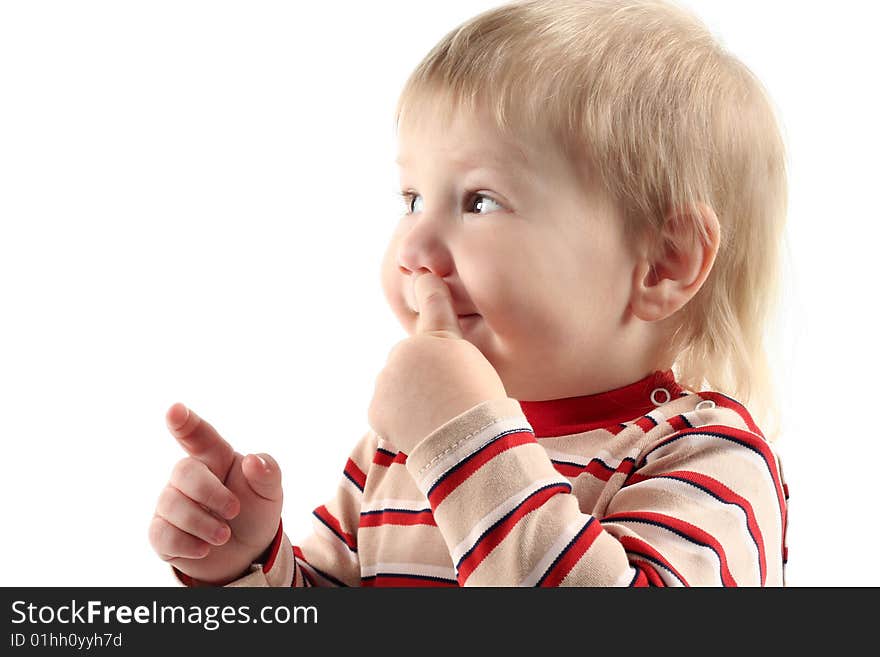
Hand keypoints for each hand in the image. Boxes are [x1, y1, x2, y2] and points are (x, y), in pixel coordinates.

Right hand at [148, 404, 283, 584]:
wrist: (247, 553)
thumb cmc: (255, 511)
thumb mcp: (270, 492)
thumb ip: (267, 472)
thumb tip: (253, 461)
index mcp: (215, 457)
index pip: (197, 434)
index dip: (185, 421)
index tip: (175, 410)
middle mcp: (189, 475)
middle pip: (184, 472)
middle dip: (210, 494)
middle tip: (234, 511)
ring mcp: (171, 502)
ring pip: (171, 505)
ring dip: (204, 524)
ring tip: (224, 536)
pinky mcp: (161, 531)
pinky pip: (162, 534)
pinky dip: (187, 544)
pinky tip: (204, 548)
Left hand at [368, 271, 506, 453]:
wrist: (467, 442)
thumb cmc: (483, 404)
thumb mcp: (479, 363)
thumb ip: (453, 343)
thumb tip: (437, 326)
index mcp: (437, 337)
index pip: (433, 304)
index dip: (428, 287)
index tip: (423, 272)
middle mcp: (405, 351)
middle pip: (410, 360)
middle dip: (422, 375)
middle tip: (450, 397)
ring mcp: (386, 380)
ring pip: (396, 386)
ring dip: (410, 399)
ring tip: (439, 417)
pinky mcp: (376, 408)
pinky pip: (387, 413)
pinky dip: (399, 422)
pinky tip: (422, 430)